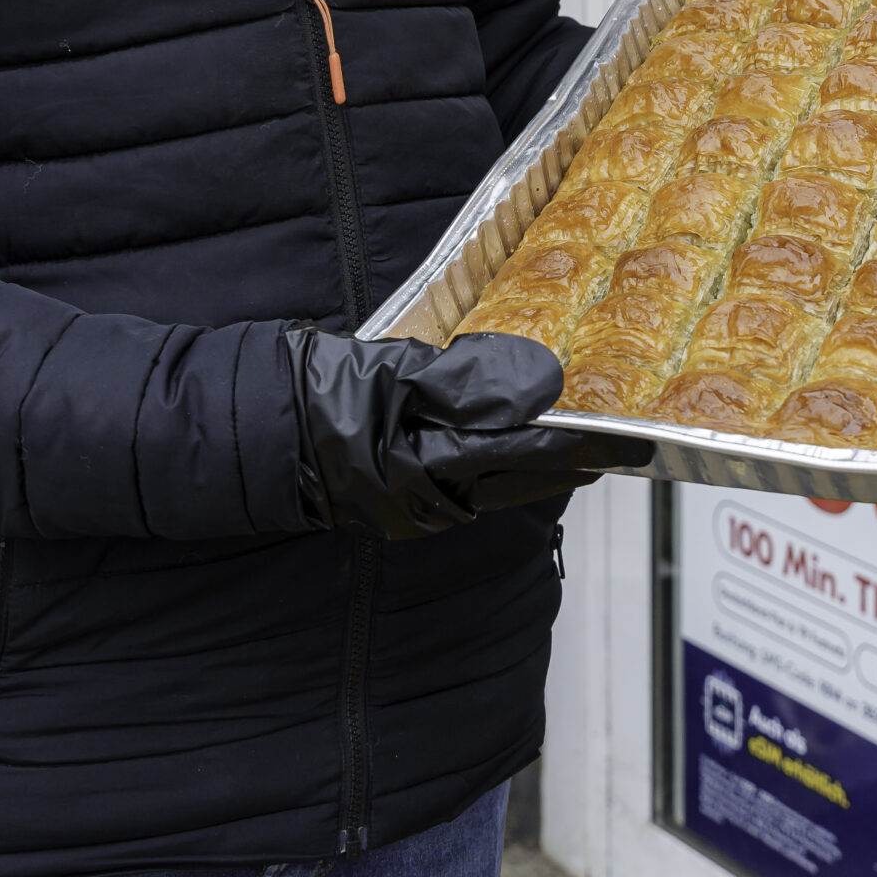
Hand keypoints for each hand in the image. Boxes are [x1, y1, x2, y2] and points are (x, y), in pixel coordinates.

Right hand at [285, 327, 652, 542]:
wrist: (249, 430)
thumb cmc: (312, 399)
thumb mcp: (390, 375)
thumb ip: (465, 380)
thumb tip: (539, 383)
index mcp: (433, 472)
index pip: (528, 458)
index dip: (581, 445)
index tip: (627, 438)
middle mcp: (433, 500)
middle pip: (522, 479)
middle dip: (570, 458)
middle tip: (618, 439)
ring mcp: (418, 502)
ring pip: (500, 481)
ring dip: (540, 459)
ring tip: (578, 435)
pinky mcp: (405, 492)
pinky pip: (472, 476)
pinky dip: (503, 457)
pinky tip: (511, 434)